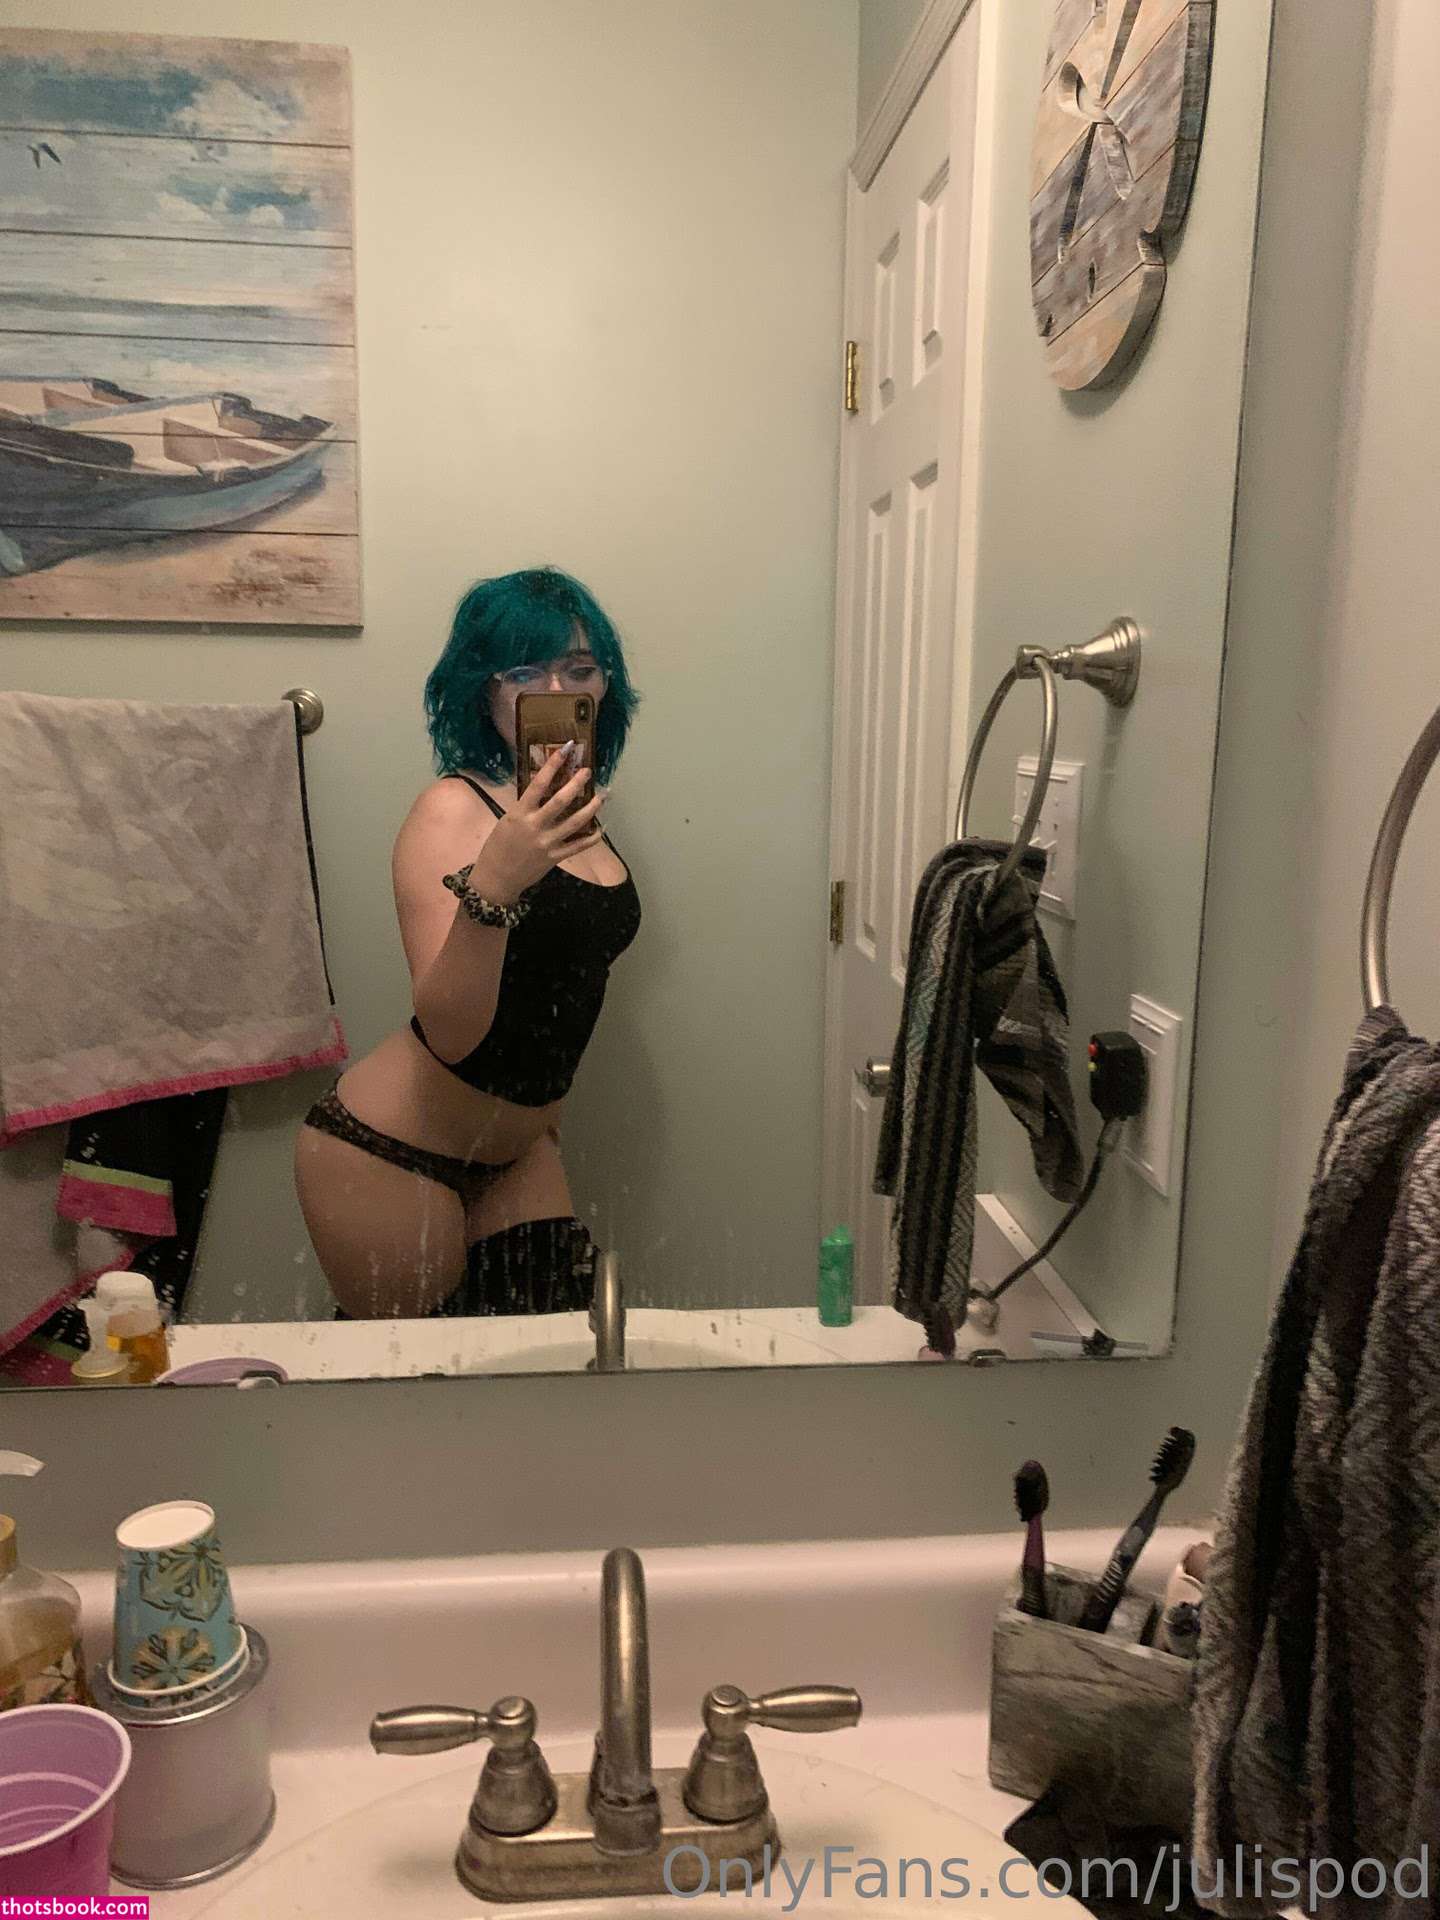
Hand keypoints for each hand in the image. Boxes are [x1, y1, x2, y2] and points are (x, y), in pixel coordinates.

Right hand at [467, 745, 604, 902]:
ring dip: (591, 807)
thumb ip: (526, 807)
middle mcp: (535, 826)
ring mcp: (547, 843)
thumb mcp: (507, 821)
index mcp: (519, 813)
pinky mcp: (555, 857)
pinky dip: (592, 837)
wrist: (497, 878)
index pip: (538, 784)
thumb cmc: (498, 847)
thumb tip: (545, 790)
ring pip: (575, 822)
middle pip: (561, 801)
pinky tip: (600, 828)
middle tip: (588, 771)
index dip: (552, 766)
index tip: (564, 750)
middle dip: (577, 783)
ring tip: (602, 795)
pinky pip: (578, 846)